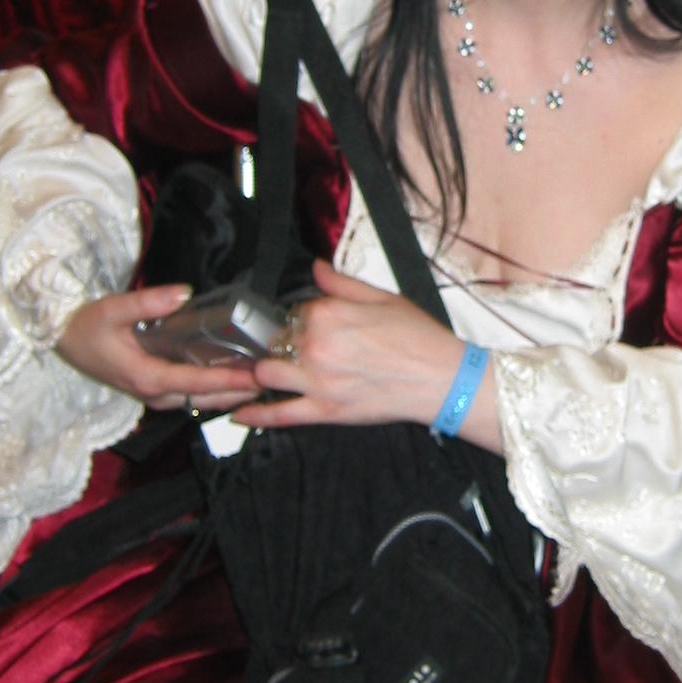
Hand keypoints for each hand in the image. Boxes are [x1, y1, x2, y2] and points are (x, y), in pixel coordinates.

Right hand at [55, 284, 260, 414]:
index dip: (228, 379)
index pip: (195, 381)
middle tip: (273, 379)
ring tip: (262, 381)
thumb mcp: (112, 309)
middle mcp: (153, 393)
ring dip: (230, 393)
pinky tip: (235, 379)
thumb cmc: (85, 325)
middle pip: (205, 397)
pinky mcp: (154, 390)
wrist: (62, 340)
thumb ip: (147, 301)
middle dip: (239, 391)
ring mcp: (154, 395)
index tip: (256, 376)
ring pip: (200, 400)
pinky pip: (191, 395)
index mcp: (146, 376)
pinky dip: (214, 390)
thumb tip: (183, 292)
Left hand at [242, 260, 473, 433]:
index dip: (302, 317)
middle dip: (280, 344)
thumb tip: (315, 267)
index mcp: (327, 314)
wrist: (443, 379)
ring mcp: (317, 382)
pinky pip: (279, 415)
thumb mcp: (382, 297)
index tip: (313, 324)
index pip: (294, 311)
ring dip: (264, 372)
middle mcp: (315, 346)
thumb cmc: (418, 336)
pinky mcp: (324, 412)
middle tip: (295, 349)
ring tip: (268, 372)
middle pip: (275, 342)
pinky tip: (238, 414)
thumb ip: (341, 283)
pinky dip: (255, 415)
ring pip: (266, 375)